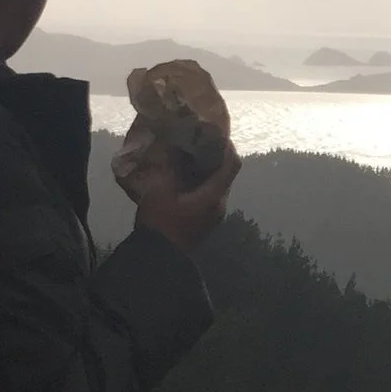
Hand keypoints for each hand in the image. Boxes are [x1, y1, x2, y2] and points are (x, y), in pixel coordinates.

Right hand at [113, 59, 239, 253]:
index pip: (231, 163)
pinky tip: (181, 175)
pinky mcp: (203, 222)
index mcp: (214, 196)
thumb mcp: (159, 190)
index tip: (213, 130)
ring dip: (206, 168)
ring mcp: (213, 215)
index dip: (226, 144)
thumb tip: (173, 145)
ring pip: (216, 184)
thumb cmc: (160, 224)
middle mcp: (219, 204)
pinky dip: (200, 181)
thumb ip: (168, 166)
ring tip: (187, 153)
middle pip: (225, 172)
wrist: (159, 261)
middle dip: (214, 154)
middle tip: (196, 138)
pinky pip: (208, 194)